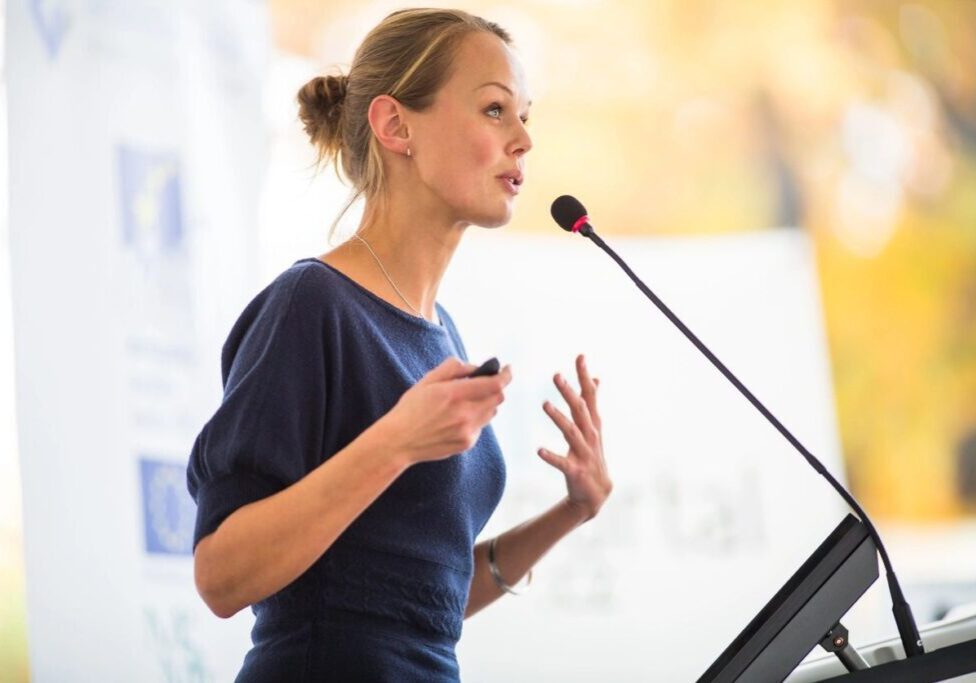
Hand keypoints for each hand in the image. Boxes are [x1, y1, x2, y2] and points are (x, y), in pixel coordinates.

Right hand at [380, 356, 511, 465]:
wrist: (399, 441)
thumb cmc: (410, 409)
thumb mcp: (428, 381)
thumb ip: (453, 368)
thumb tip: (475, 367)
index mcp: (455, 394)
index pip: (495, 384)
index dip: (506, 375)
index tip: (508, 369)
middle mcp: (465, 414)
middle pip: (498, 398)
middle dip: (495, 388)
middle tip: (484, 383)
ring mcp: (468, 431)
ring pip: (491, 412)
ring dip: (486, 403)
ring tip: (466, 402)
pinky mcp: (467, 443)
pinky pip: (481, 426)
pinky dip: (476, 418)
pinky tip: (457, 418)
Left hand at [538, 354, 611, 521]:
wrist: (596, 493)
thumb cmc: (591, 454)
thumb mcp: (594, 427)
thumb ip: (592, 402)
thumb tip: (596, 378)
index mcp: (592, 424)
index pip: (590, 395)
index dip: (584, 376)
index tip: (580, 356)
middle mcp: (591, 435)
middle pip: (580, 410)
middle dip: (569, 392)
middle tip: (556, 375)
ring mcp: (584, 453)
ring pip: (571, 432)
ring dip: (558, 418)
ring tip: (545, 404)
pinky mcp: (576, 471)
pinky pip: (562, 463)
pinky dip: (551, 456)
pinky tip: (538, 450)